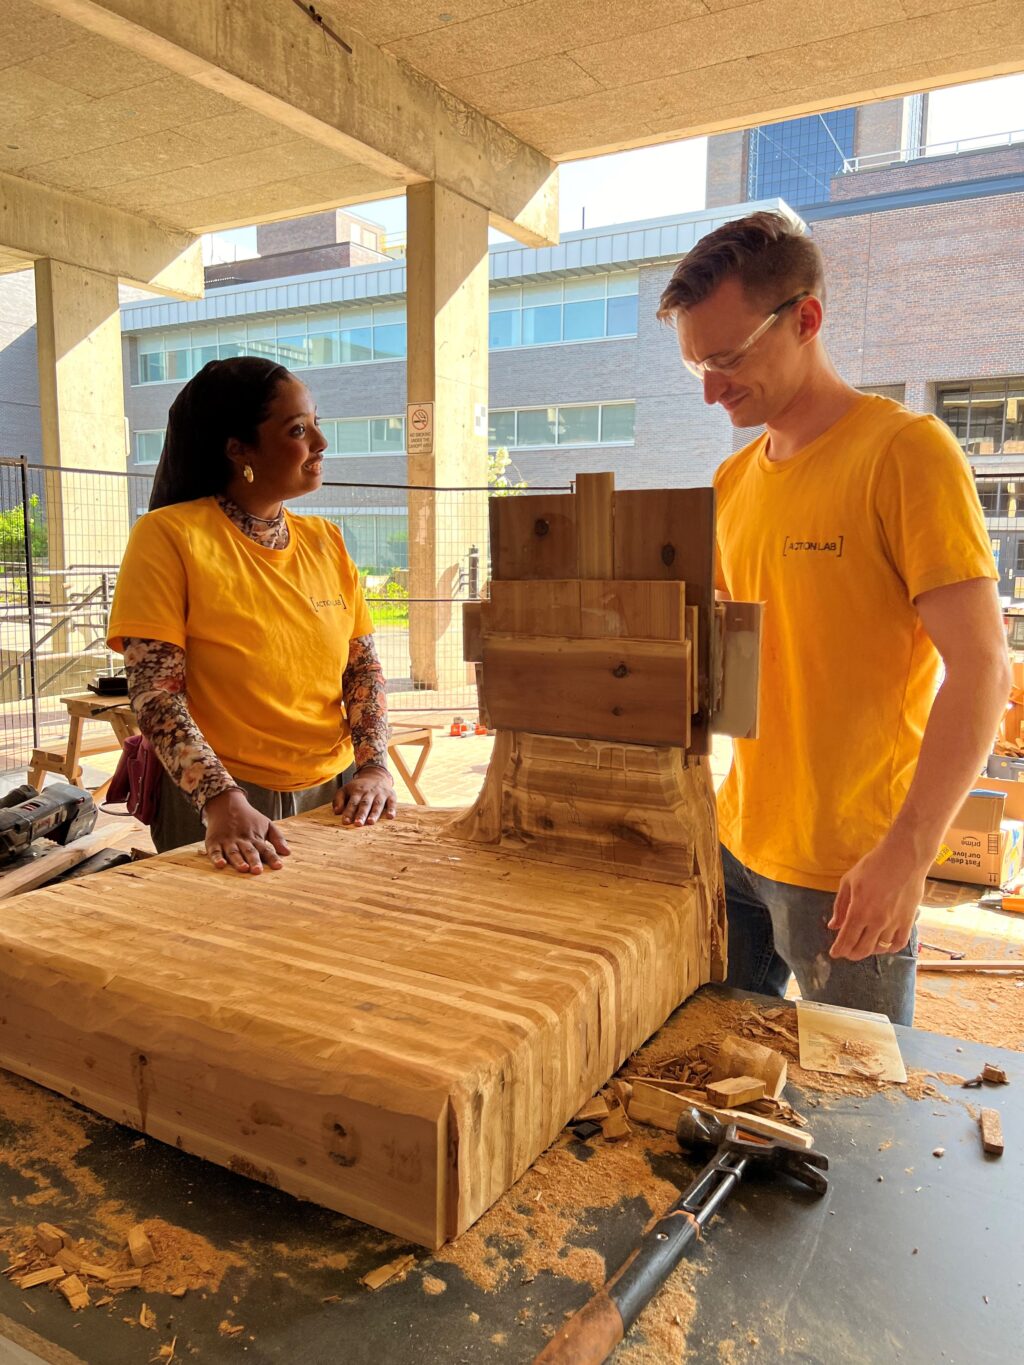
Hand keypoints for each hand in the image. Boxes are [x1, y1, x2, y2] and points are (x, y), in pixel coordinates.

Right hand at [202, 788, 289, 873]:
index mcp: (255, 838)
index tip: (278, 866)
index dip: (272, 858)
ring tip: (243, 868)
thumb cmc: (248, 817)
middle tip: (258, 871)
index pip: (266, 849)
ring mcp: (227, 841)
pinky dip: (217, 858)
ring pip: (233, 852)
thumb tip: (287, 853)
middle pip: (249, 852)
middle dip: (254, 861)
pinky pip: (215, 851)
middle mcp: (242, 840)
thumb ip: (278, 838)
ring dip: (238, 861)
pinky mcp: (214, 842)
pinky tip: (220, 865)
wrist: (226, 803)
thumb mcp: (266, 823)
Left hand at [333, 765, 396, 826]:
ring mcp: (381, 794)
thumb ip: (338, 799)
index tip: (346, 821)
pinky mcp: (391, 795)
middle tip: (358, 824)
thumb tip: (336, 812)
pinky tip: (390, 816)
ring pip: (377, 804)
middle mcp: (369, 792)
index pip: (352, 802)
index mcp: (357, 791)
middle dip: (361, 814)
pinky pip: (392, 802)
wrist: (376, 775)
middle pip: (365, 804)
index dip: (349, 812)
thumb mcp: (346, 789)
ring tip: (371, 822)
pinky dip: (392, 809)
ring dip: (374, 813)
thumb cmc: (358, 787)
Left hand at [828, 837, 924, 960]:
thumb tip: (833, 926)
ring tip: (863, 946)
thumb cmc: (873, 866)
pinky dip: (890, 949)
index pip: (846, 939)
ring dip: (869, 951)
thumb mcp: (848, 881)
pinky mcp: (908, 921)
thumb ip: (840, 906)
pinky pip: (899, 943)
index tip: (834, 954)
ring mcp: (894, 923)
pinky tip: (884, 945)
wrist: (904, 857)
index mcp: (859, 911)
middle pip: (862, 949)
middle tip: (847, 952)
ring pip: (880, 948)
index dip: (839, 950)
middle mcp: (876, 921)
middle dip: (851, 954)